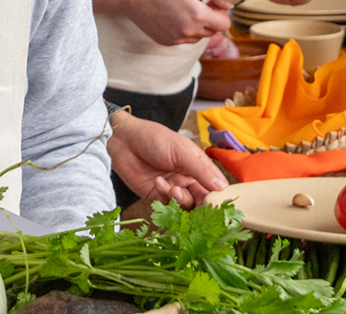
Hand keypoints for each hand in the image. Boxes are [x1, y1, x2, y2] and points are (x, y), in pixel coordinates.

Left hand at [108, 111, 226, 208]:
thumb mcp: (181, 151)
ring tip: (172, 188)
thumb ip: (201, 170)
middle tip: (197, 206)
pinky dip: (164, 197)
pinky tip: (158, 182)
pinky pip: (166, 206)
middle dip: (199, 205)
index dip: (217, 197)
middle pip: (201, 201)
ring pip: (184, 205)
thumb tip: (222, 187)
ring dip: (180, 199)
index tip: (218, 205)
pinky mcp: (156, 196)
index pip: (215, 187)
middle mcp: (187, 179)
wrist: (123, 141)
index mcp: (198, 166)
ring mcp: (172, 188)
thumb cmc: (154, 138)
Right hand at [127, 0, 231, 45]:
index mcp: (197, 15)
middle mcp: (189, 31)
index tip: (212, 3)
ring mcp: (177, 39)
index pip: (224, 24)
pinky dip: (185, 31)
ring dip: (198, 26)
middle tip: (199, 4)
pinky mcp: (167, 42)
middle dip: (211, 19)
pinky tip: (174, 17)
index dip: (222, 13)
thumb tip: (228, 5)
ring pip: (199, 37)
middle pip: (213, 31)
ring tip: (185, 10)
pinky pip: (185, 40)